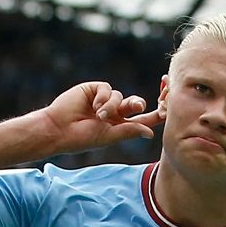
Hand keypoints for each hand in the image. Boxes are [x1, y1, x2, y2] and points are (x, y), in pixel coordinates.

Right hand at [39, 81, 164, 153]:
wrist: (58, 129)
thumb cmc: (82, 138)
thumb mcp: (109, 136)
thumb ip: (130, 131)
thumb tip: (151, 133)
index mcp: (121, 126)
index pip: (145, 118)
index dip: (157, 112)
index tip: (167, 106)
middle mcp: (115, 112)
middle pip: (136, 104)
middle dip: (138, 104)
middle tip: (138, 107)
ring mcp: (105, 100)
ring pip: (120, 96)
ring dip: (112, 107)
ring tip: (98, 116)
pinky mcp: (94, 89)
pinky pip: (108, 88)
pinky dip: (103, 98)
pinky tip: (93, 106)